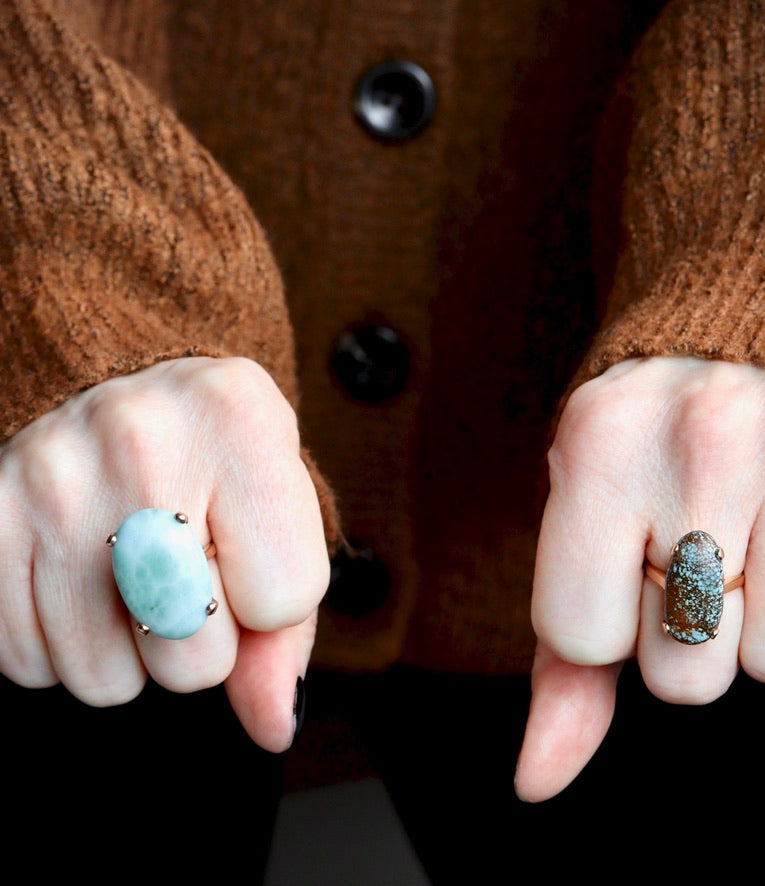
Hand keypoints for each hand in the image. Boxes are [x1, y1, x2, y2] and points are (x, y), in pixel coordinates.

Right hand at [0, 356, 329, 751]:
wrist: (121, 384)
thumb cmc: (217, 457)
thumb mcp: (278, 508)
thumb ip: (287, 627)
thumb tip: (274, 726)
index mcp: (238, 417)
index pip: (284, 598)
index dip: (270, 599)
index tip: (248, 551)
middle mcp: (139, 438)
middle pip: (193, 655)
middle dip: (200, 634)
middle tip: (186, 564)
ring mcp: (48, 480)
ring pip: (106, 677)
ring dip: (129, 646)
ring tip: (131, 566)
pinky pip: (27, 662)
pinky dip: (62, 641)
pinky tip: (79, 575)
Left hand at [515, 356, 764, 800]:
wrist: (740, 312)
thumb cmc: (643, 426)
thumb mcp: (577, 511)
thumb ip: (562, 659)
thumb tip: (539, 778)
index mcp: (600, 452)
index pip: (583, 637)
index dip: (602, 625)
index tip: (618, 570)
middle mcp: (703, 448)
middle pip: (689, 672)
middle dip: (684, 634)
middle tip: (690, 551)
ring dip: (761, 620)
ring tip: (748, 536)